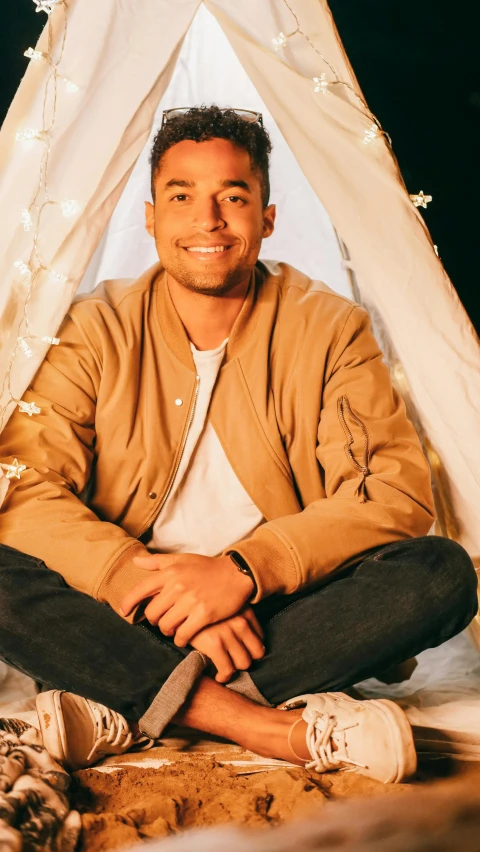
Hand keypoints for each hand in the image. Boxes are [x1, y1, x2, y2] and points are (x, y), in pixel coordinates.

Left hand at [120, 552, 254, 645]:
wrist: (237, 574)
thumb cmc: (208, 567)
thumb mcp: (182, 559)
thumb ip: (158, 561)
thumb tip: (136, 561)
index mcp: (171, 572)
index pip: (141, 589)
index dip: (128, 602)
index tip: (124, 611)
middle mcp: (178, 586)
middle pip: (153, 613)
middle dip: (154, 620)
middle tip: (161, 620)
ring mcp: (191, 601)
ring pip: (166, 625)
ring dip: (167, 631)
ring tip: (173, 628)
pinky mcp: (204, 614)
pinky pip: (183, 634)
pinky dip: (180, 639)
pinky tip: (184, 636)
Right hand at [190, 608, 264, 682]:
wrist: (179, 607)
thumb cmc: (201, 610)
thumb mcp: (225, 608)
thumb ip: (238, 620)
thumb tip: (248, 643)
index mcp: (245, 612)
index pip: (261, 638)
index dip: (252, 648)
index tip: (242, 652)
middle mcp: (240, 622)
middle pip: (257, 653)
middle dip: (246, 659)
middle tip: (234, 661)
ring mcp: (228, 633)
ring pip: (244, 663)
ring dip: (235, 669)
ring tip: (226, 668)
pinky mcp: (214, 644)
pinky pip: (227, 670)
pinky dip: (224, 677)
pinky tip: (218, 676)